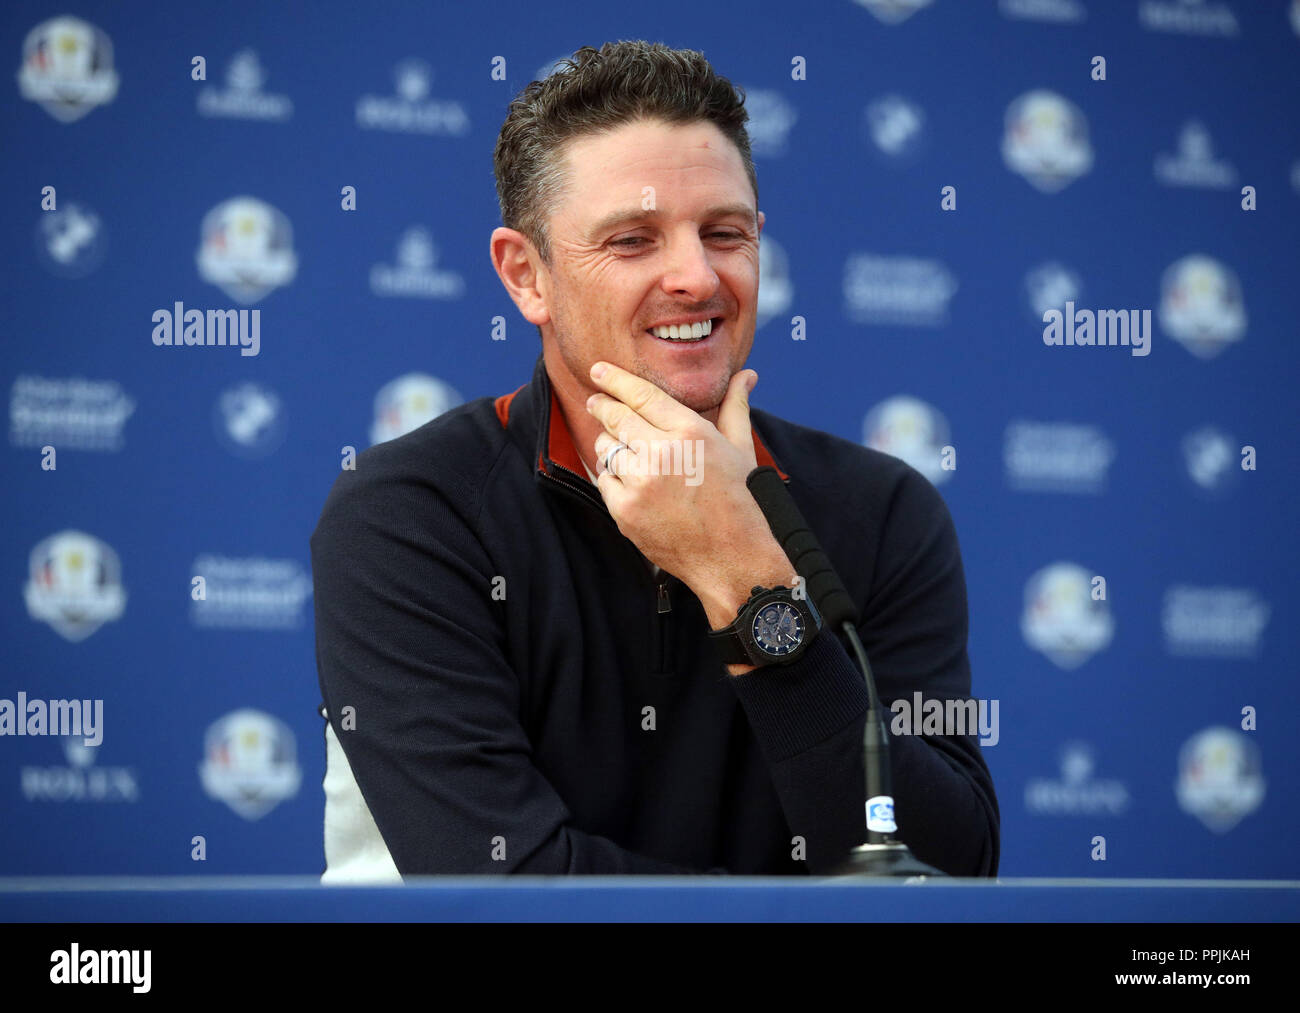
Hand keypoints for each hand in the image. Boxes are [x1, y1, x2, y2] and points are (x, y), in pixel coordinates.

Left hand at [585, 361, 793, 634]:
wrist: (732, 558)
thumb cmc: (741, 500)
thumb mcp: (741, 448)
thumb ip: (736, 406)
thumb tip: (747, 375)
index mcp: (690, 431)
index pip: (642, 395)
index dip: (615, 380)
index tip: (598, 370)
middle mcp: (662, 453)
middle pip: (616, 417)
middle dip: (602, 406)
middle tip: (596, 401)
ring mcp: (640, 483)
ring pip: (606, 448)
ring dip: (610, 443)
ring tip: (624, 448)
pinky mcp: (625, 511)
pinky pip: (605, 479)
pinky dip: (613, 476)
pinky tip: (629, 479)